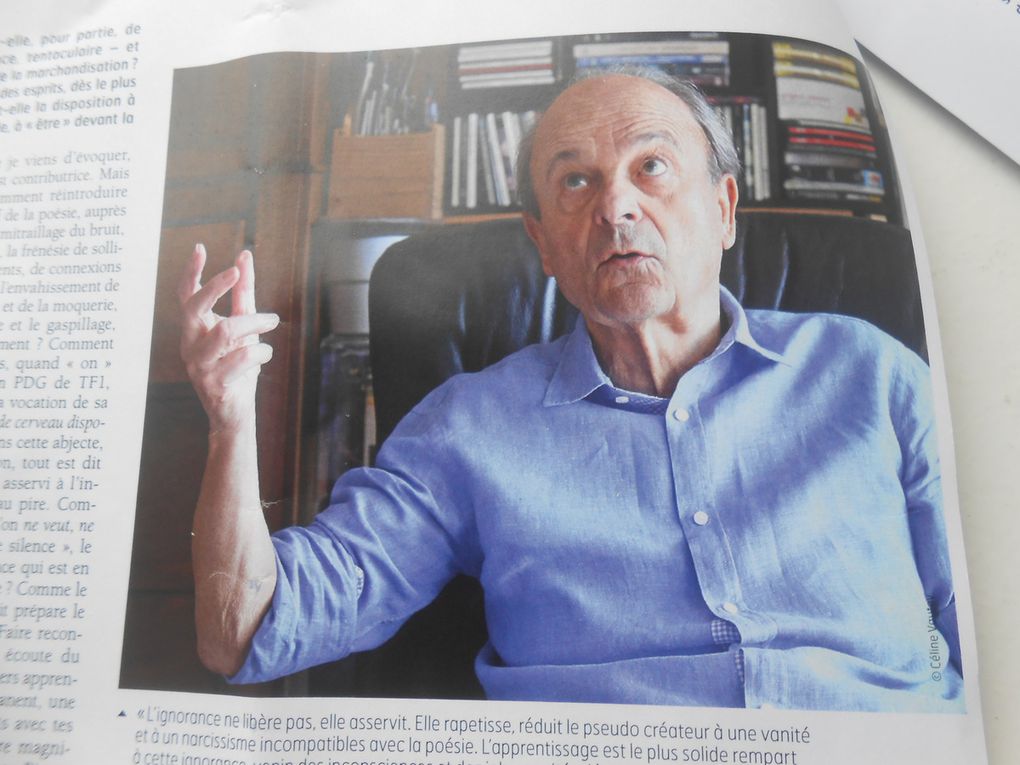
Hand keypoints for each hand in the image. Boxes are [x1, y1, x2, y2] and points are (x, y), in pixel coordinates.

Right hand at [178, 244, 279, 433]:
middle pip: (195, 308)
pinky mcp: (213, 383)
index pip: (185, 296)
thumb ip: (243, 294)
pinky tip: (264, 356)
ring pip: (226, 331)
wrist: (234, 412)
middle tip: (237, 272)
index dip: (191, 272)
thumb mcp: (243, 327)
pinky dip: (262, 352)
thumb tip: (244, 257)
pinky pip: (244, 357)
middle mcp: (189, 344)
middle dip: (216, 287)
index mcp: (194, 329)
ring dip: (255, 323)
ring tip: (271, 321)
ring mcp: (198, 365)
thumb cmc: (237, 366)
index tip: (200, 247)